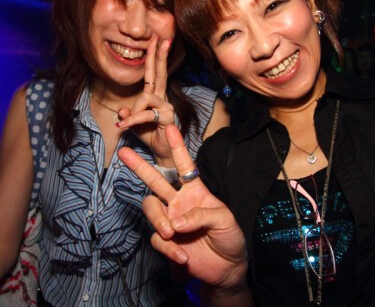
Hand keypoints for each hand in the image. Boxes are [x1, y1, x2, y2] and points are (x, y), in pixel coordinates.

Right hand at [117, 124, 247, 291]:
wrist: (227, 267)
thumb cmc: (229, 237)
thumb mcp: (224, 220)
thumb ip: (201, 214)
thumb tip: (176, 222)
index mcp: (196, 191)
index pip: (185, 165)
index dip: (178, 147)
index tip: (171, 128)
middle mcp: (179, 201)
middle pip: (155, 181)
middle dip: (139, 166)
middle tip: (123, 152)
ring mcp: (170, 220)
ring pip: (150, 208)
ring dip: (158, 220)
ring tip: (171, 233)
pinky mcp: (166, 240)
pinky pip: (158, 239)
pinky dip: (169, 248)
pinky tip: (184, 256)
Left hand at [118, 38, 174, 164]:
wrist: (162, 153)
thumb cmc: (150, 136)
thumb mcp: (133, 124)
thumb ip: (128, 115)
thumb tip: (121, 111)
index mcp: (154, 97)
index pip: (154, 73)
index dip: (155, 56)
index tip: (157, 40)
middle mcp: (162, 98)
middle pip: (160, 73)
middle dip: (159, 55)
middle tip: (161, 38)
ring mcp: (166, 106)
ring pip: (146, 96)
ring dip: (133, 111)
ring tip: (126, 123)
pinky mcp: (167, 116)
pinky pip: (145, 114)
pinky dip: (133, 119)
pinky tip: (124, 125)